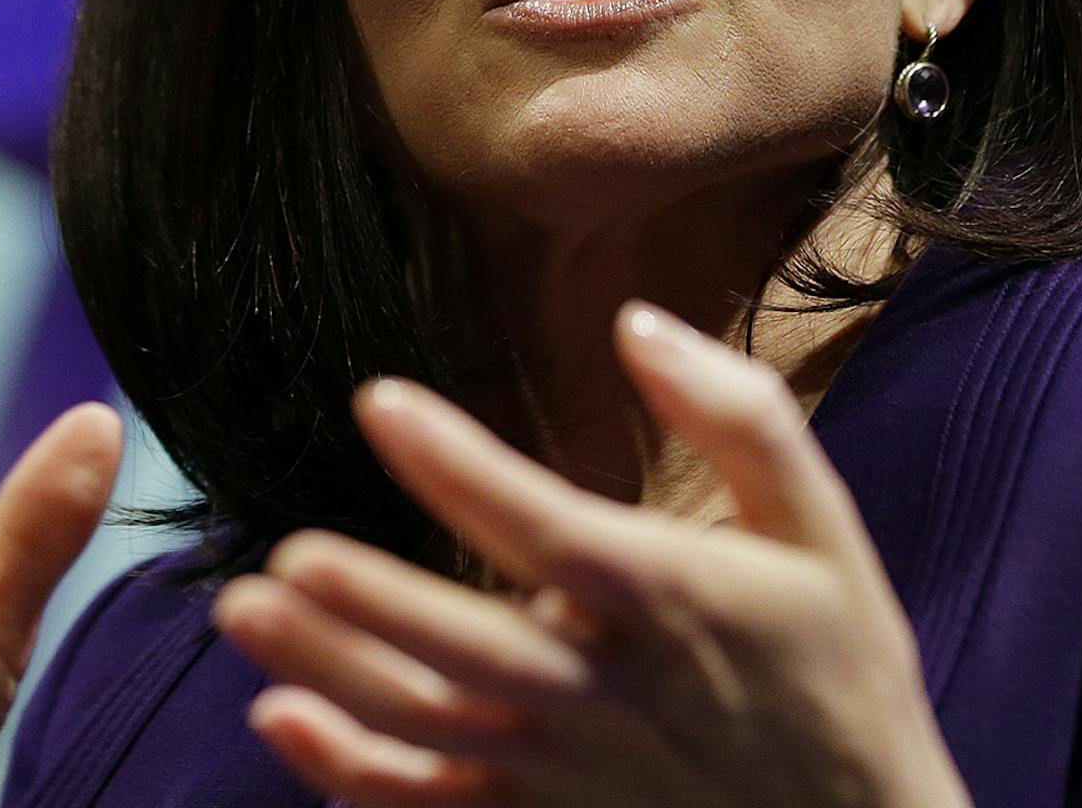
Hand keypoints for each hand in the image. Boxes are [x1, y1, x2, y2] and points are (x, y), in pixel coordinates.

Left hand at [209, 300, 973, 806]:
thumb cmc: (837, 669)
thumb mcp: (823, 529)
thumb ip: (740, 414)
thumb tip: (638, 321)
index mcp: (669, 599)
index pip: (543, 524)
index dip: (456, 465)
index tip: (379, 401)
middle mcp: (605, 690)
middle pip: (465, 644)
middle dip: (367, 602)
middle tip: (280, 554)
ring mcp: (565, 769)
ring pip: (427, 722)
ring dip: (330, 673)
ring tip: (244, 613)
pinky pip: (429, 803)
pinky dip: (349, 774)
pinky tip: (280, 722)